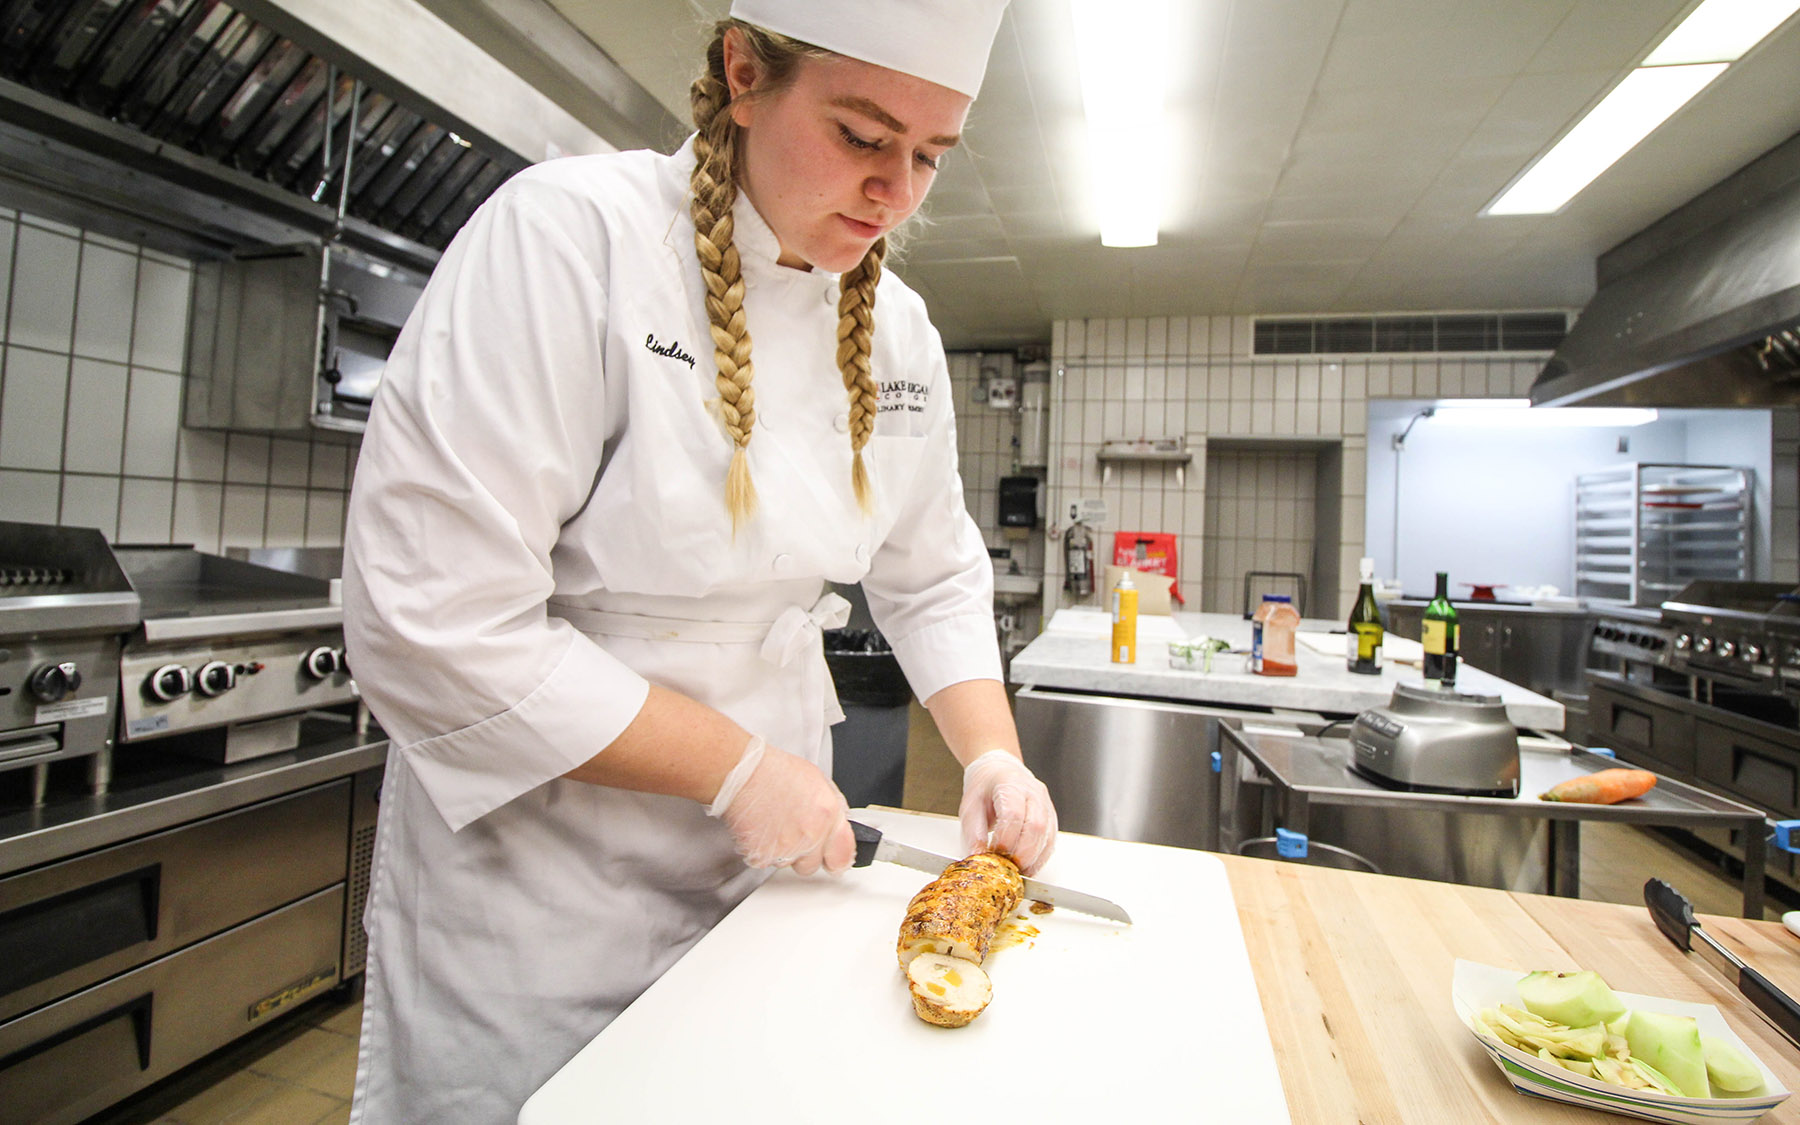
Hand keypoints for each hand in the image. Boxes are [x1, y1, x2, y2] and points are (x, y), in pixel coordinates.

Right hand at [707, 736, 854, 875]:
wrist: (741, 773)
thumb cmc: (774, 771)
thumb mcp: (817, 780)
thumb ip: (834, 807)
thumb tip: (841, 825)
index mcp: (827, 814)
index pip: (843, 857)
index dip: (837, 859)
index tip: (833, 858)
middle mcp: (809, 834)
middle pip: (812, 866)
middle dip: (805, 854)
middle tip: (794, 832)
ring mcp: (785, 848)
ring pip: (788, 865)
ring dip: (783, 852)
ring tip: (775, 825)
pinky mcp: (761, 856)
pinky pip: (766, 863)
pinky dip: (763, 851)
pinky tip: (762, 829)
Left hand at [958, 750, 1056, 874]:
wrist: (1000, 771)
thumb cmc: (985, 787)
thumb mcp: (970, 806)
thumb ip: (973, 832)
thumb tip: (976, 857)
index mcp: (1010, 784)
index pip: (1014, 814)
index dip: (1005, 838)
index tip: (994, 853)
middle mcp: (1034, 793)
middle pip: (1036, 827)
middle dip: (1022, 854)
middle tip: (1006, 868)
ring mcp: (1046, 805)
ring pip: (1047, 836)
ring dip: (1032, 859)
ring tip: (1015, 871)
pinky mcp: (1051, 818)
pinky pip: (1051, 841)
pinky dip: (1039, 859)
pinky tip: (1026, 867)